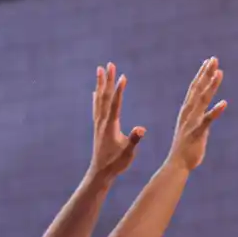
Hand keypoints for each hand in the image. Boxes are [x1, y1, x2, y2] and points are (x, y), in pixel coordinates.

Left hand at [85, 62, 143, 183]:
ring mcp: (99, 123)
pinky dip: (96, 97)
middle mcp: (102, 121)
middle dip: (108, 80)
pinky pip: (96, 107)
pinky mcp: (98, 127)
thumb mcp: (128, 153)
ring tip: (100, 70)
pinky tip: (95, 91)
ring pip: (99, 99)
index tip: (123, 76)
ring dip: (100, 84)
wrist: (100, 172)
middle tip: (109, 64)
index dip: (120, 90)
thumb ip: (134, 140)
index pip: (116, 103)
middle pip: (105, 96)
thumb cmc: (116, 163)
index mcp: (111, 125)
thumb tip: (141, 129)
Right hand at [167, 57, 226, 171]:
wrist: (178, 165)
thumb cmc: (187, 149)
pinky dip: (216, 111)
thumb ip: (201, 119)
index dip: (202, 74)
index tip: (208, 62)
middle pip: (198, 89)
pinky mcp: (197, 133)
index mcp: (187, 111)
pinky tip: (224, 103)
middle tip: (214, 59)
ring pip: (203, 100)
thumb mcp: (195, 129)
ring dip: (211, 86)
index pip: (195, 88)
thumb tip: (209, 114)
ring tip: (219, 73)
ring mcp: (192, 122)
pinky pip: (208, 120)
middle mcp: (189, 113)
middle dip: (206, 73)